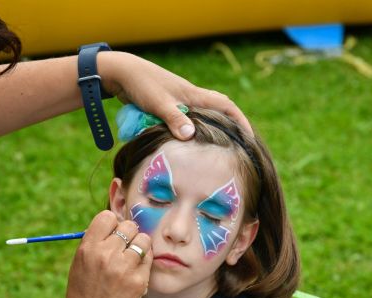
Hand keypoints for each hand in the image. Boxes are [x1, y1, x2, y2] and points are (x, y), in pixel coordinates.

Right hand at [65, 210, 151, 297]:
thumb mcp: (80, 262)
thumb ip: (95, 242)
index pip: (107, 217)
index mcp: (88, 248)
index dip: (112, 224)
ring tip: (132, 257)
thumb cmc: (84, 290)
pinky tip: (135, 270)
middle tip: (124, 246)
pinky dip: (144, 261)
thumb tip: (116, 223)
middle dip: (128, 234)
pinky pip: (149, 258)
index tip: (112, 233)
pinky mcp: (139, 280)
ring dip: (140, 246)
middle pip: (128, 226)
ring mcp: (124, 268)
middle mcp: (106, 254)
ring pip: (143, 240)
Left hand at [98, 51, 252, 139]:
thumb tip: (190, 136)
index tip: (249, 139)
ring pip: (203, 116)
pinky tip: (189, 144)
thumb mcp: (158, 103)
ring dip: (211, 129)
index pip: (226, 107)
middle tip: (236, 147)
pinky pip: (187, 120)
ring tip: (216, 149)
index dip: (240, 122)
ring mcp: (180, 102)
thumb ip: (174, 119)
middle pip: (219, 111)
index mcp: (194, 95)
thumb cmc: (142, 84)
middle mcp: (191, 98)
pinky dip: (192, 130)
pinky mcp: (169, 107)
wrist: (122, 73)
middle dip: (230, 127)